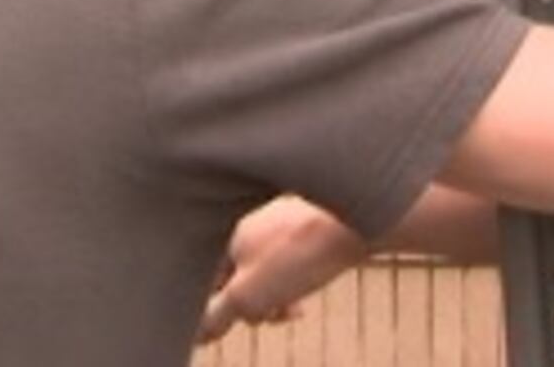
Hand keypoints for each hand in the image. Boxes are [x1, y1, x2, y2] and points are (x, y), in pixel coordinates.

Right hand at [195, 195, 370, 345]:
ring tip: (292, 310)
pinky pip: (285, 262)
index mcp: (226, 236)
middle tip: (270, 317)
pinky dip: (291, 282)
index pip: (205, 282)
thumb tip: (197, 331)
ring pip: (263, 272)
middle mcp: (246, 223)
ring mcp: (275, 222)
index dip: (215, 312)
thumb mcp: (248, 298)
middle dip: (251, 305)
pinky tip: (304, 295)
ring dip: (273, 298)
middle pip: (236, 278)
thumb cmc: (298, 259)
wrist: (355, 225)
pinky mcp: (302, 226)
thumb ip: (215, 316)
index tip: (226, 331)